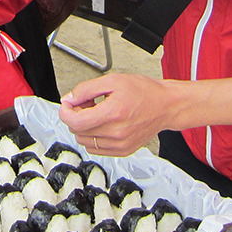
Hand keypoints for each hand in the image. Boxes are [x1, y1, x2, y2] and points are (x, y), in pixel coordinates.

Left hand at [58, 73, 174, 156]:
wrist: (165, 106)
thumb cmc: (144, 92)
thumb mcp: (112, 81)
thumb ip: (86, 89)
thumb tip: (69, 99)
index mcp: (113, 113)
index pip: (75, 121)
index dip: (65, 111)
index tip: (68, 103)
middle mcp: (116, 133)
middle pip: (77, 131)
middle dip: (76, 115)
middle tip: (87, 103)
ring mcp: (120, 144)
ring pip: (84, 141)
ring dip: (84, 127)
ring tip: (97, 113)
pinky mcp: (123, 151)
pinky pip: (96, 149)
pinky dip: (93, 137)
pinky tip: (103, 124)